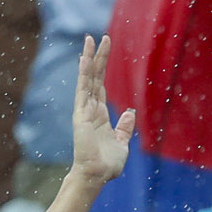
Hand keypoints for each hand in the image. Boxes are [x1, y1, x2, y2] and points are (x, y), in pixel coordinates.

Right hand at [69, 35, 137, 186]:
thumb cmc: (108, 163)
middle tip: (98, 37)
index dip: (102, 68)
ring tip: (90, 40)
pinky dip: (85, 74)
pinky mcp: (82, 113)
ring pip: (87, 78)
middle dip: (97, 57)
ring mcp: (85, 109)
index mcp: (100, 113)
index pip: (101, 85)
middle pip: (94, 76)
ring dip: (89, 59)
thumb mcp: (122, 142)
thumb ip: (125, 126)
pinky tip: (86, 59)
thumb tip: (129, 111)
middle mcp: (90, 108)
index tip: (104, 51)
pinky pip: (84, 90)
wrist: (97, 174)